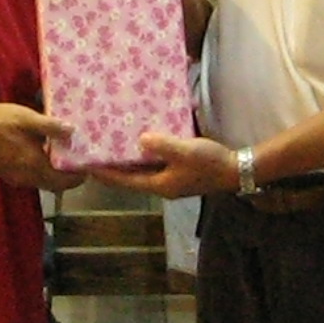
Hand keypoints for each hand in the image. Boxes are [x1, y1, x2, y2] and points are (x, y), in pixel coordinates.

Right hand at [0, 103, 84, 191]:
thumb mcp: (26, 119)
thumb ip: (50, 127)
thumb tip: (73, 131)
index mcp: (36, 166)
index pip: (65, 181)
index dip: (79, 175)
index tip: (88, 164)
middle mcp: (29, 178)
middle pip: (56, 184)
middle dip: (69, 175)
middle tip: (78, 157)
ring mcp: (17, 178)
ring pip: (44, 181)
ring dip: (55, 172)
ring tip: (63, 152)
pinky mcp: (8, 175)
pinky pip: (33, 177)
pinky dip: (42, 169)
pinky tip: (41, 151)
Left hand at [91, 133, 236, 198]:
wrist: (236, 169)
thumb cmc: (209, 163)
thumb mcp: (185, 152)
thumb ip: (163, 145)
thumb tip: (140, 139)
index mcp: (160, 184)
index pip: (125, 181)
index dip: (106, 174)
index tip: (87, 166)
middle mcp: (162, 184)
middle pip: (132, 176)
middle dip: (115, 165)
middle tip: (96, 150)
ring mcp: (172, 177)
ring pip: (144, 168)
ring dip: (130, 157)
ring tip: (114, 142)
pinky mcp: (180, 169)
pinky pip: (157, 161)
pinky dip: (148, 152)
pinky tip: (144, 138)